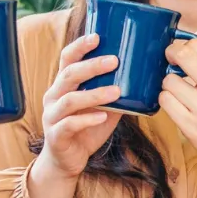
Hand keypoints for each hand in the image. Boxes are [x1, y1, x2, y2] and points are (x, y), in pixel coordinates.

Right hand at [27, 33, 121, 197]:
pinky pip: (69, 124)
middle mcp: (54, 96)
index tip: (97, 36)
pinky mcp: (56, 135)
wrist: (67, 161)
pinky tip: (102, 117)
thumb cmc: (85, 129)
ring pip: (69, 99)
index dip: (80, 47)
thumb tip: (144, 79)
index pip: (67, 59)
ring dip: (94, 93)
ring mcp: (52, 116)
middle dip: (91, 66)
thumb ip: (115, 94)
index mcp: (63, 85)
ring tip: (116, 91)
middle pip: (68, 75)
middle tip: (114, 60)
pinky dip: (87, 119)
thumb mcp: (102, 108)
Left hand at [160, 36, 196, 181]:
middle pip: (182, 56)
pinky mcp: (190, 126)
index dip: (182, 46)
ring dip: (168, 84)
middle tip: (170, 63)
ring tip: (179, 91)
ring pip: (168, 80)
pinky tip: (177, 104)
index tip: (179, 53)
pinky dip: (167, 100)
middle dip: (170, 56)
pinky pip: (165, 101)